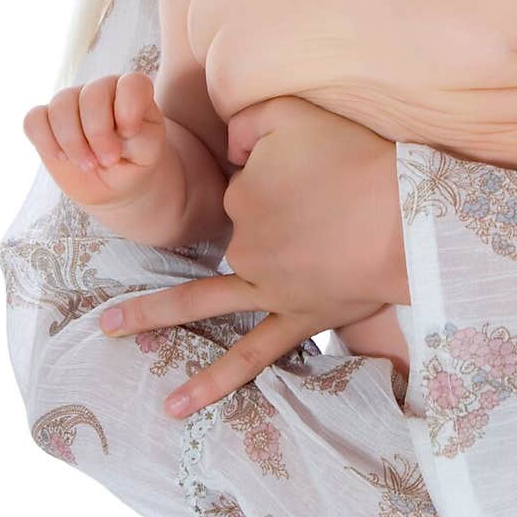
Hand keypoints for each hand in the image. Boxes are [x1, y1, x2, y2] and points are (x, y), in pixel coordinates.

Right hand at [23, 72, 166, 211]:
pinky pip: (34, 120)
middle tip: (108, 161)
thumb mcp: (148, 151)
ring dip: (73, 142)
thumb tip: (119, 128)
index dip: (128, 109)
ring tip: (88, 165)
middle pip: (91, 95)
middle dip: (98, 133)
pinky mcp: (47, 119)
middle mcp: (101, 88)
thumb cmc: (136, 159)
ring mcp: (72, 100)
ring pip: (60, 105)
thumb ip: (140, 137)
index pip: (131, 83)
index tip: (130, 135)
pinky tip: (63, 158)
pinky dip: (46, 142)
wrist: (115, 180)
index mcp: (133, 91)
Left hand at [100, 97, 408, 415]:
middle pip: (235, 235)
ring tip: (110, 327)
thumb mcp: (295, 113)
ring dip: (152, 313)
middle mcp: (245, 244)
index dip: (276, 173)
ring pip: (201, 302)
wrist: (406, 215)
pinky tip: (175, 403)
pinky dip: (212, 382)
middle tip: (168, 242)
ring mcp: (267, 287)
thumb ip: (249, 121)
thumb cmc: (356, 160)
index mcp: (243, 195)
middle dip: (237, 228)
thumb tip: (232, 148)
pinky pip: (249, 357)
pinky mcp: (298, 319)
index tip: (315, 169)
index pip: (244, 185)